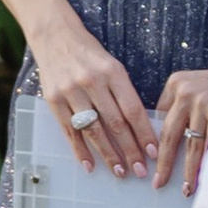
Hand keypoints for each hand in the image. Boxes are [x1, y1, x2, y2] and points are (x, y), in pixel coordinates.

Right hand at [29, 8, 154, 176]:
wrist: (53, 35)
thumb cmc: (89, 53)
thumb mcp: (112, 65)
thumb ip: (124, 93)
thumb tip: (140, 128)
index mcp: (112, 71)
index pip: (133, 109)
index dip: (144, 133)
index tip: (154, 153)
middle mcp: (92, 81)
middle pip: (115, 123)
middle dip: (130, 150)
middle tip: (140, 171)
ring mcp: (70, 91)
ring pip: (94, 130)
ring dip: (108, 155)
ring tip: (120, 172)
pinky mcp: (53, 99)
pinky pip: (69, 131)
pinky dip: (80, 150)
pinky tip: (90, 165)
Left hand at [153, 70, 207, 194]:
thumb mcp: (195, 85)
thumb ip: (179, 106)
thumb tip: (162, 142)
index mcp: (175, 84)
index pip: (160, 120)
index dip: (155, 145)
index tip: (150, 164)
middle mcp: (186, 92)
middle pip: (170, 135)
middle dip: (165, 163)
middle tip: (159, 183)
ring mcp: (204, 102)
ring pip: (193, 145)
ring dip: (190, 170)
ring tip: (187, 188)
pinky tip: (207, 176)